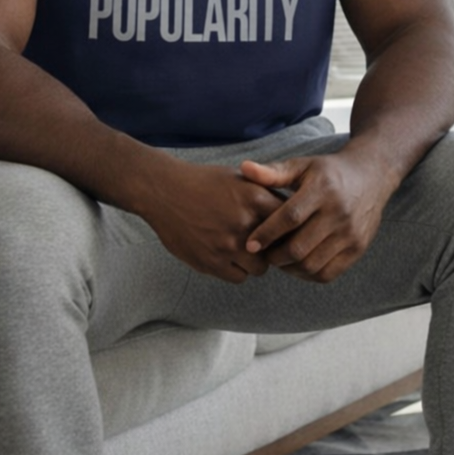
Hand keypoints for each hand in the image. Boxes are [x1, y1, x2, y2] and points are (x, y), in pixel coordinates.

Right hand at [139, 162, 285, 283]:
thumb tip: (290, 209)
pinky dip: (236, 269)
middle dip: (273, 248)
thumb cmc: (202, 182)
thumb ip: (263, 193)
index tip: (283, 230)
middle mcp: (244, 223)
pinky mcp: (210, 262)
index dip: (287, 228)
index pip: (288, 221)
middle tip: (264, 244)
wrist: (163, 191)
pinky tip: (227, 255)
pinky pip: (238, 277)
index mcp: (254, 197)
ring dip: (254, 261)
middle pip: (277, 249)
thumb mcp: (237, 177)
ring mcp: (227, 245)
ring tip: (243, 249)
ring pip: (260, 268)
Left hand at [239, 152, 392, 282]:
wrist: (371, 177)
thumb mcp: (303, 165)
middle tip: (263, 253)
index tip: (250, 244)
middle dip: (275, 255)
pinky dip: (307, 274)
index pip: (290, 217)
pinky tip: (297, 264)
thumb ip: (274, 172)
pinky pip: (328, 273)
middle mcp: (339, 213)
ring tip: (278, 257)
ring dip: (289, 267)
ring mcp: (351, 234)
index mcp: (322, 189)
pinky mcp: (358, 249)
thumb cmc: (328, 172)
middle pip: (300, 247)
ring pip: (312, 264)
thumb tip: (244, 168)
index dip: (267, 233)